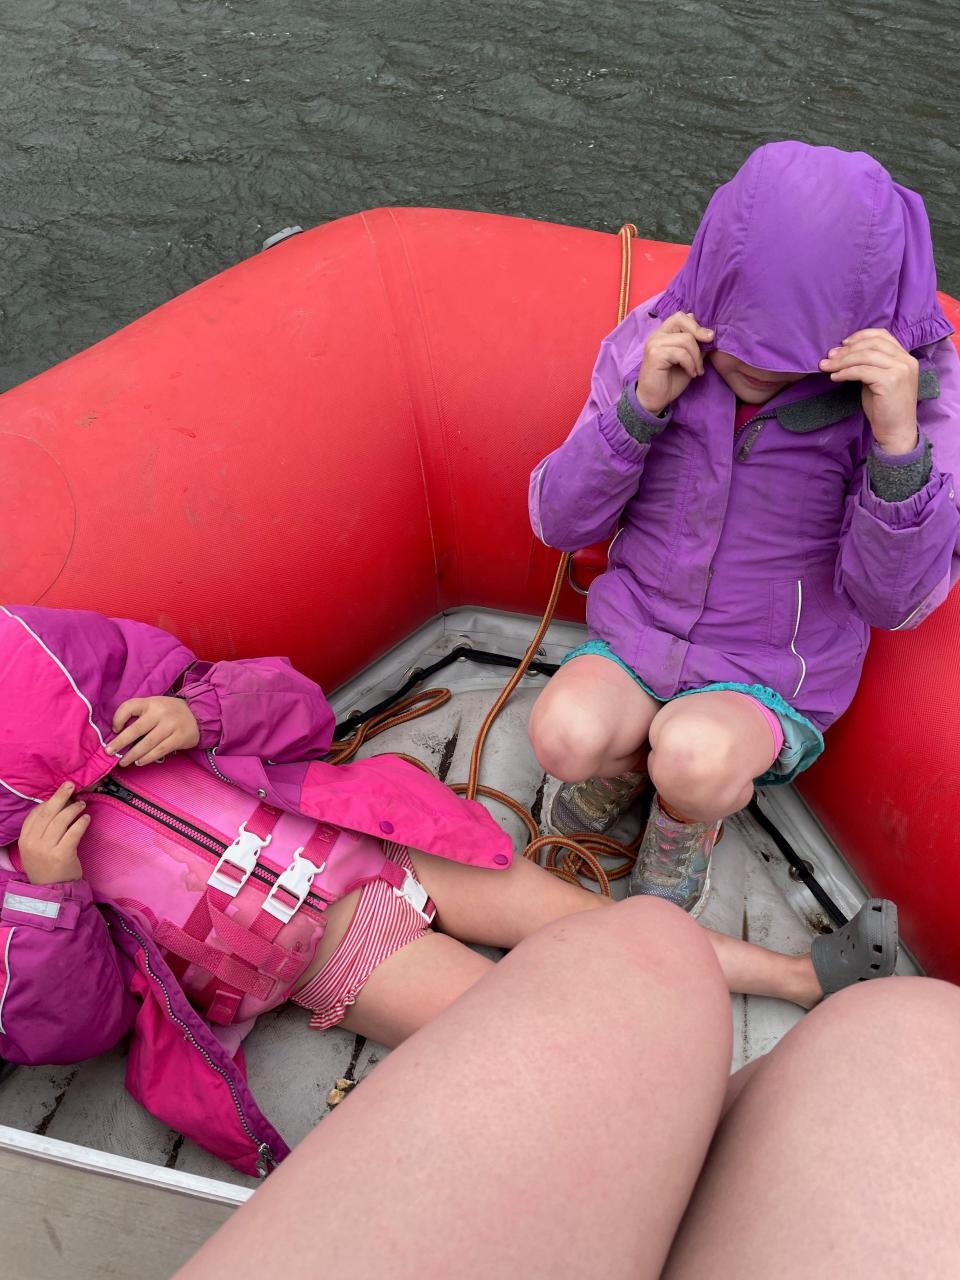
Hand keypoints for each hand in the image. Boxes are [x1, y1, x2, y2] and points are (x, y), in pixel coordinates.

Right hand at [19, 782, 87, 884]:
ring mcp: (46, 849)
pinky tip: (86, 818)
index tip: (61, 793)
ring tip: (82, 805)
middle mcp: (32, 843)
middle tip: (71, 786)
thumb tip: (55, 804)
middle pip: (48, 813)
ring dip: (73, 809)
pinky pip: (73, 832)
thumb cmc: (47, 866)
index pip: (36, 814)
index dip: (49, 801)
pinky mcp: (62, 855)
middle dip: (60, 797)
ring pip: (61, 820)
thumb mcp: (36, 848)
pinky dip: (81, 822)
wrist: (52, 890)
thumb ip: (41, 829)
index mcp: (24, 839)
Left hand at [105, 696, 199, 766]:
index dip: (118, 719)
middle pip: (136, 730)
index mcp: (151, 702)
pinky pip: (159, 750)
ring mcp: (171, 726)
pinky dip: (147, 758)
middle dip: (120, 743)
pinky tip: (140, 761)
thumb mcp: (155, 705)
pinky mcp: (179, 738)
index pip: (129, 707)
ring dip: (133, 755)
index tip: (115, 729)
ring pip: (147, 743)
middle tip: (109, 752)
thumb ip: (140, 714)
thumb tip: (119, 733)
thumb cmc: (170, 711)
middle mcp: (160, 713)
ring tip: (124, 761)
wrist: (199, 714)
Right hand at [635, 312, 714, 414]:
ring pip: (685, 339)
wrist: (655, 400)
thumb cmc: (670, 381)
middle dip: (699, 332)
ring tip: (697, 370)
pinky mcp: (654, 355)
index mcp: (663, 334)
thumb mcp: (689, 360)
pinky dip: (690, 364)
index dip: (696, 325)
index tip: (709, 338)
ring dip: (697, 357)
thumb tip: (709, 333)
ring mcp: (654, 344)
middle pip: (681, 320)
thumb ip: (695, 346)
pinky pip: (680, 353)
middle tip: (709, 343)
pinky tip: (691, 373)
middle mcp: (656, 335)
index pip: (681, 317)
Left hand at [819, 329, 919, 453]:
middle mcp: (905, 361)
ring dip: (842, 360)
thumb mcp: (878, 380)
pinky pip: (861, 371)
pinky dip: (845, 372)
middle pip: (871, 344)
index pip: (882, 335)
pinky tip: (835, 377)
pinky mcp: (890, 382)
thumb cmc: (884, 407)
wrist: (896, 431)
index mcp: (905, 357)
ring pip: (865, 356)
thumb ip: (869, 364)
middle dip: (847, 349)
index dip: (860, 336)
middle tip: (829, 356)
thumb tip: (841, 352)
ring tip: (827, 366)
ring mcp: (900, 370)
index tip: (843, 344)